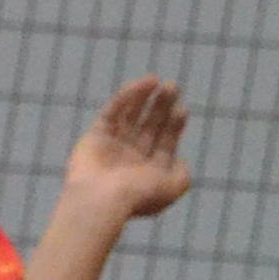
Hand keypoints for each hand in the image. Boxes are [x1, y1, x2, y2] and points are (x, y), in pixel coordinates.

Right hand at [64, 78, 191, 220]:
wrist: (102, 199)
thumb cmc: (138, 196)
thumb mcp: (171, 188)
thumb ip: (182, 175)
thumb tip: (182, 162)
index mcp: (149, 171)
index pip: (165, 141)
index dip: (174, 124)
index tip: (182, 109)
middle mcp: (131, 158)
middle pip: (150, 125)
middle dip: (162, 106)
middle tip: (172, 86)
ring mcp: (113, 146)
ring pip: (131, 115)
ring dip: (144, 97)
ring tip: (156, 79)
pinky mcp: (95, 136)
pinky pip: (113, 111)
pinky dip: (127, 96)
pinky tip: (142, 84)